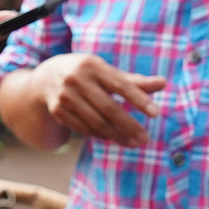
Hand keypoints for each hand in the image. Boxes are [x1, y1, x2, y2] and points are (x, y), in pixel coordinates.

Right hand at [28, 53, 165, 146]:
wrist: (45, 78)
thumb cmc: (86, 73)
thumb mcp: (106, 71)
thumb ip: (134, 80)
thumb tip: (163, 83)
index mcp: (92, 65)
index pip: (120, 84)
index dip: (138, 99)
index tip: (156, 113)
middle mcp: (76, 80)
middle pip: (108, 107)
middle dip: (129, 125)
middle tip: (146, 138)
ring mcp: (65, 96)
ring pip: (96, 122)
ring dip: (117, 135)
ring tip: (135, 143)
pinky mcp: (58, 111)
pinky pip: (84, 128)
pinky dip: (101, 135)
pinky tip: (115, 139)